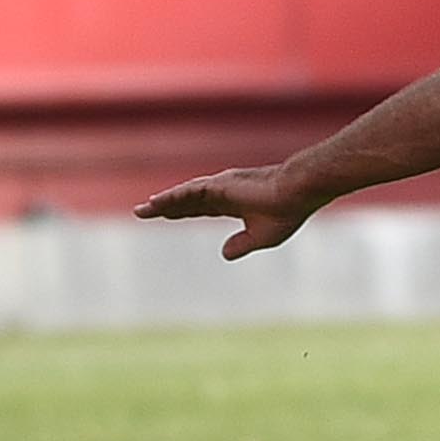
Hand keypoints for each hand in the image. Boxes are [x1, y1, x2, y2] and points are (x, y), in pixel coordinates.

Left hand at [133, 165, 318, 259]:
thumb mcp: (261, 236)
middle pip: (186, 201)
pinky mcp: (220, 186)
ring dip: (163, 203)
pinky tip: (157, 203)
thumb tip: (223, 254)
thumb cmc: (286, 212)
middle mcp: (222, 192)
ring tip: (142, 210)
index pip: (198, 208)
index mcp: (231, 204)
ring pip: (184, 195)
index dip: (180, 211)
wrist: (297, 194)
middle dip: (165, 207)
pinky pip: (190, 192)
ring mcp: (220, 187)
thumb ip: (241, 244)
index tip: (163, 215)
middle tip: (142, 211)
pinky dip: (172, 197)